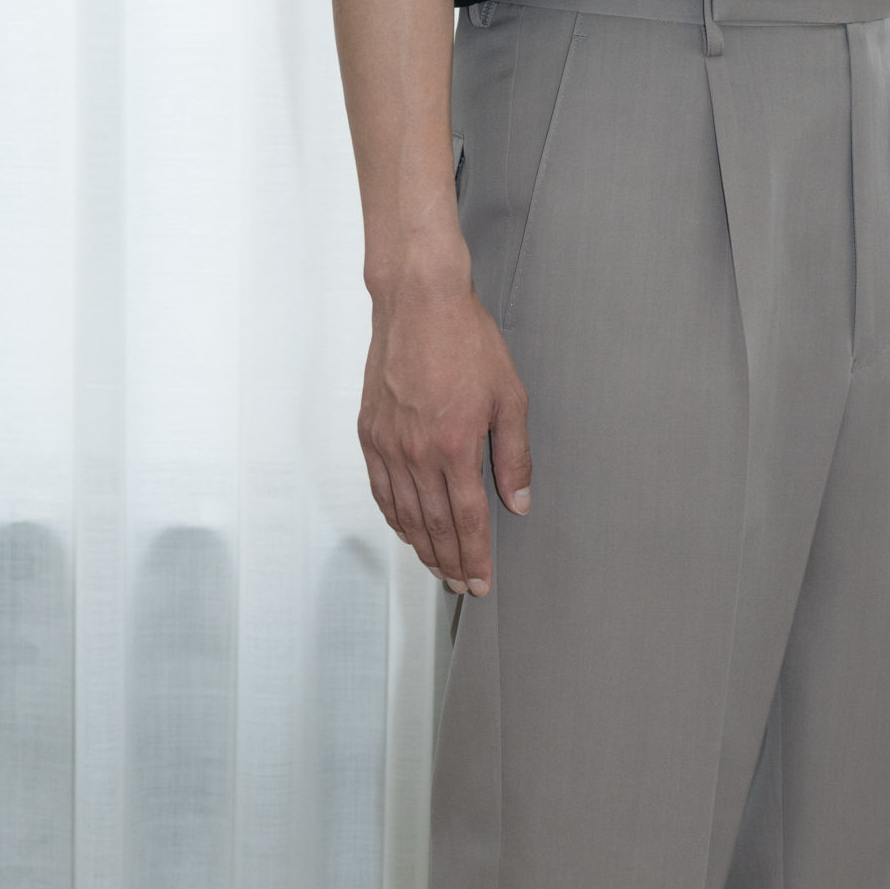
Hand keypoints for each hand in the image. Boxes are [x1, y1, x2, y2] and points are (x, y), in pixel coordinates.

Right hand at [358, 224, 531, 594]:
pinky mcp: (370, 432)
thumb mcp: (509, 397)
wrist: (419, 302)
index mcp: (455, 446)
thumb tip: (519, 500)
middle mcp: (417, 452)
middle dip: (450, 562)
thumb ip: (514, 455)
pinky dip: (393, 517)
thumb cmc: (466, 340)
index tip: (481, 581)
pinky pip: (381, 489)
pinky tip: (406, 530)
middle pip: (434, 526)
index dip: (476, 556)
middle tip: (462, 586)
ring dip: (422, 547)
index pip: (467, 520)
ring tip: (438, 568)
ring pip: (405, 513)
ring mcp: (389, 443)